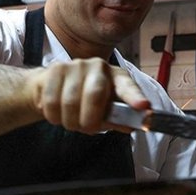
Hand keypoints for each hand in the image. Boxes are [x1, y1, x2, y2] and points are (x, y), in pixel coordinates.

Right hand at [28, 58, 148, 133]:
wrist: (52, 85)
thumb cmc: (85, 100)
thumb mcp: (105, 110)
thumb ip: (117, 119)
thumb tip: (130, 126)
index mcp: (117, 77)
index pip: (128, 87)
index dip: (135, 97)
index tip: (143, 106)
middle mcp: (99, 67)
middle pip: (95, 95)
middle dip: (89, 120)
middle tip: (87, 128)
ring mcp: (76, 65)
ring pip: (70, 102)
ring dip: (70, 121)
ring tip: (72, 121)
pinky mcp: (55, 69)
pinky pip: (52, 101)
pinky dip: (54, 116)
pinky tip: (58, 114)